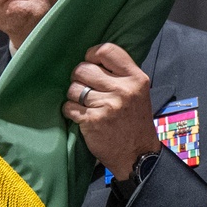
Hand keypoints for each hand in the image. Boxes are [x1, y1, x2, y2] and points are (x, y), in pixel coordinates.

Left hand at [62, 43, 160, 180]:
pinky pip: (68, 107)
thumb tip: (91, 59)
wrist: (138, 155)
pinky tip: (81, 116)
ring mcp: (108, 106)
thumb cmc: (134, 122)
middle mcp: (123, 90)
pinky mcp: (93, 121)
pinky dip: (70, 111)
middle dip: (79, 78)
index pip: (107, 50)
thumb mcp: (138, 93)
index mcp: (136, 78)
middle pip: (84, 68)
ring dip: (74, 96)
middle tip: (85, 89)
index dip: (92, 55)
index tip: (90, 63)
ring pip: (73, 88)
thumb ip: (120, 74)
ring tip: (85, 104)